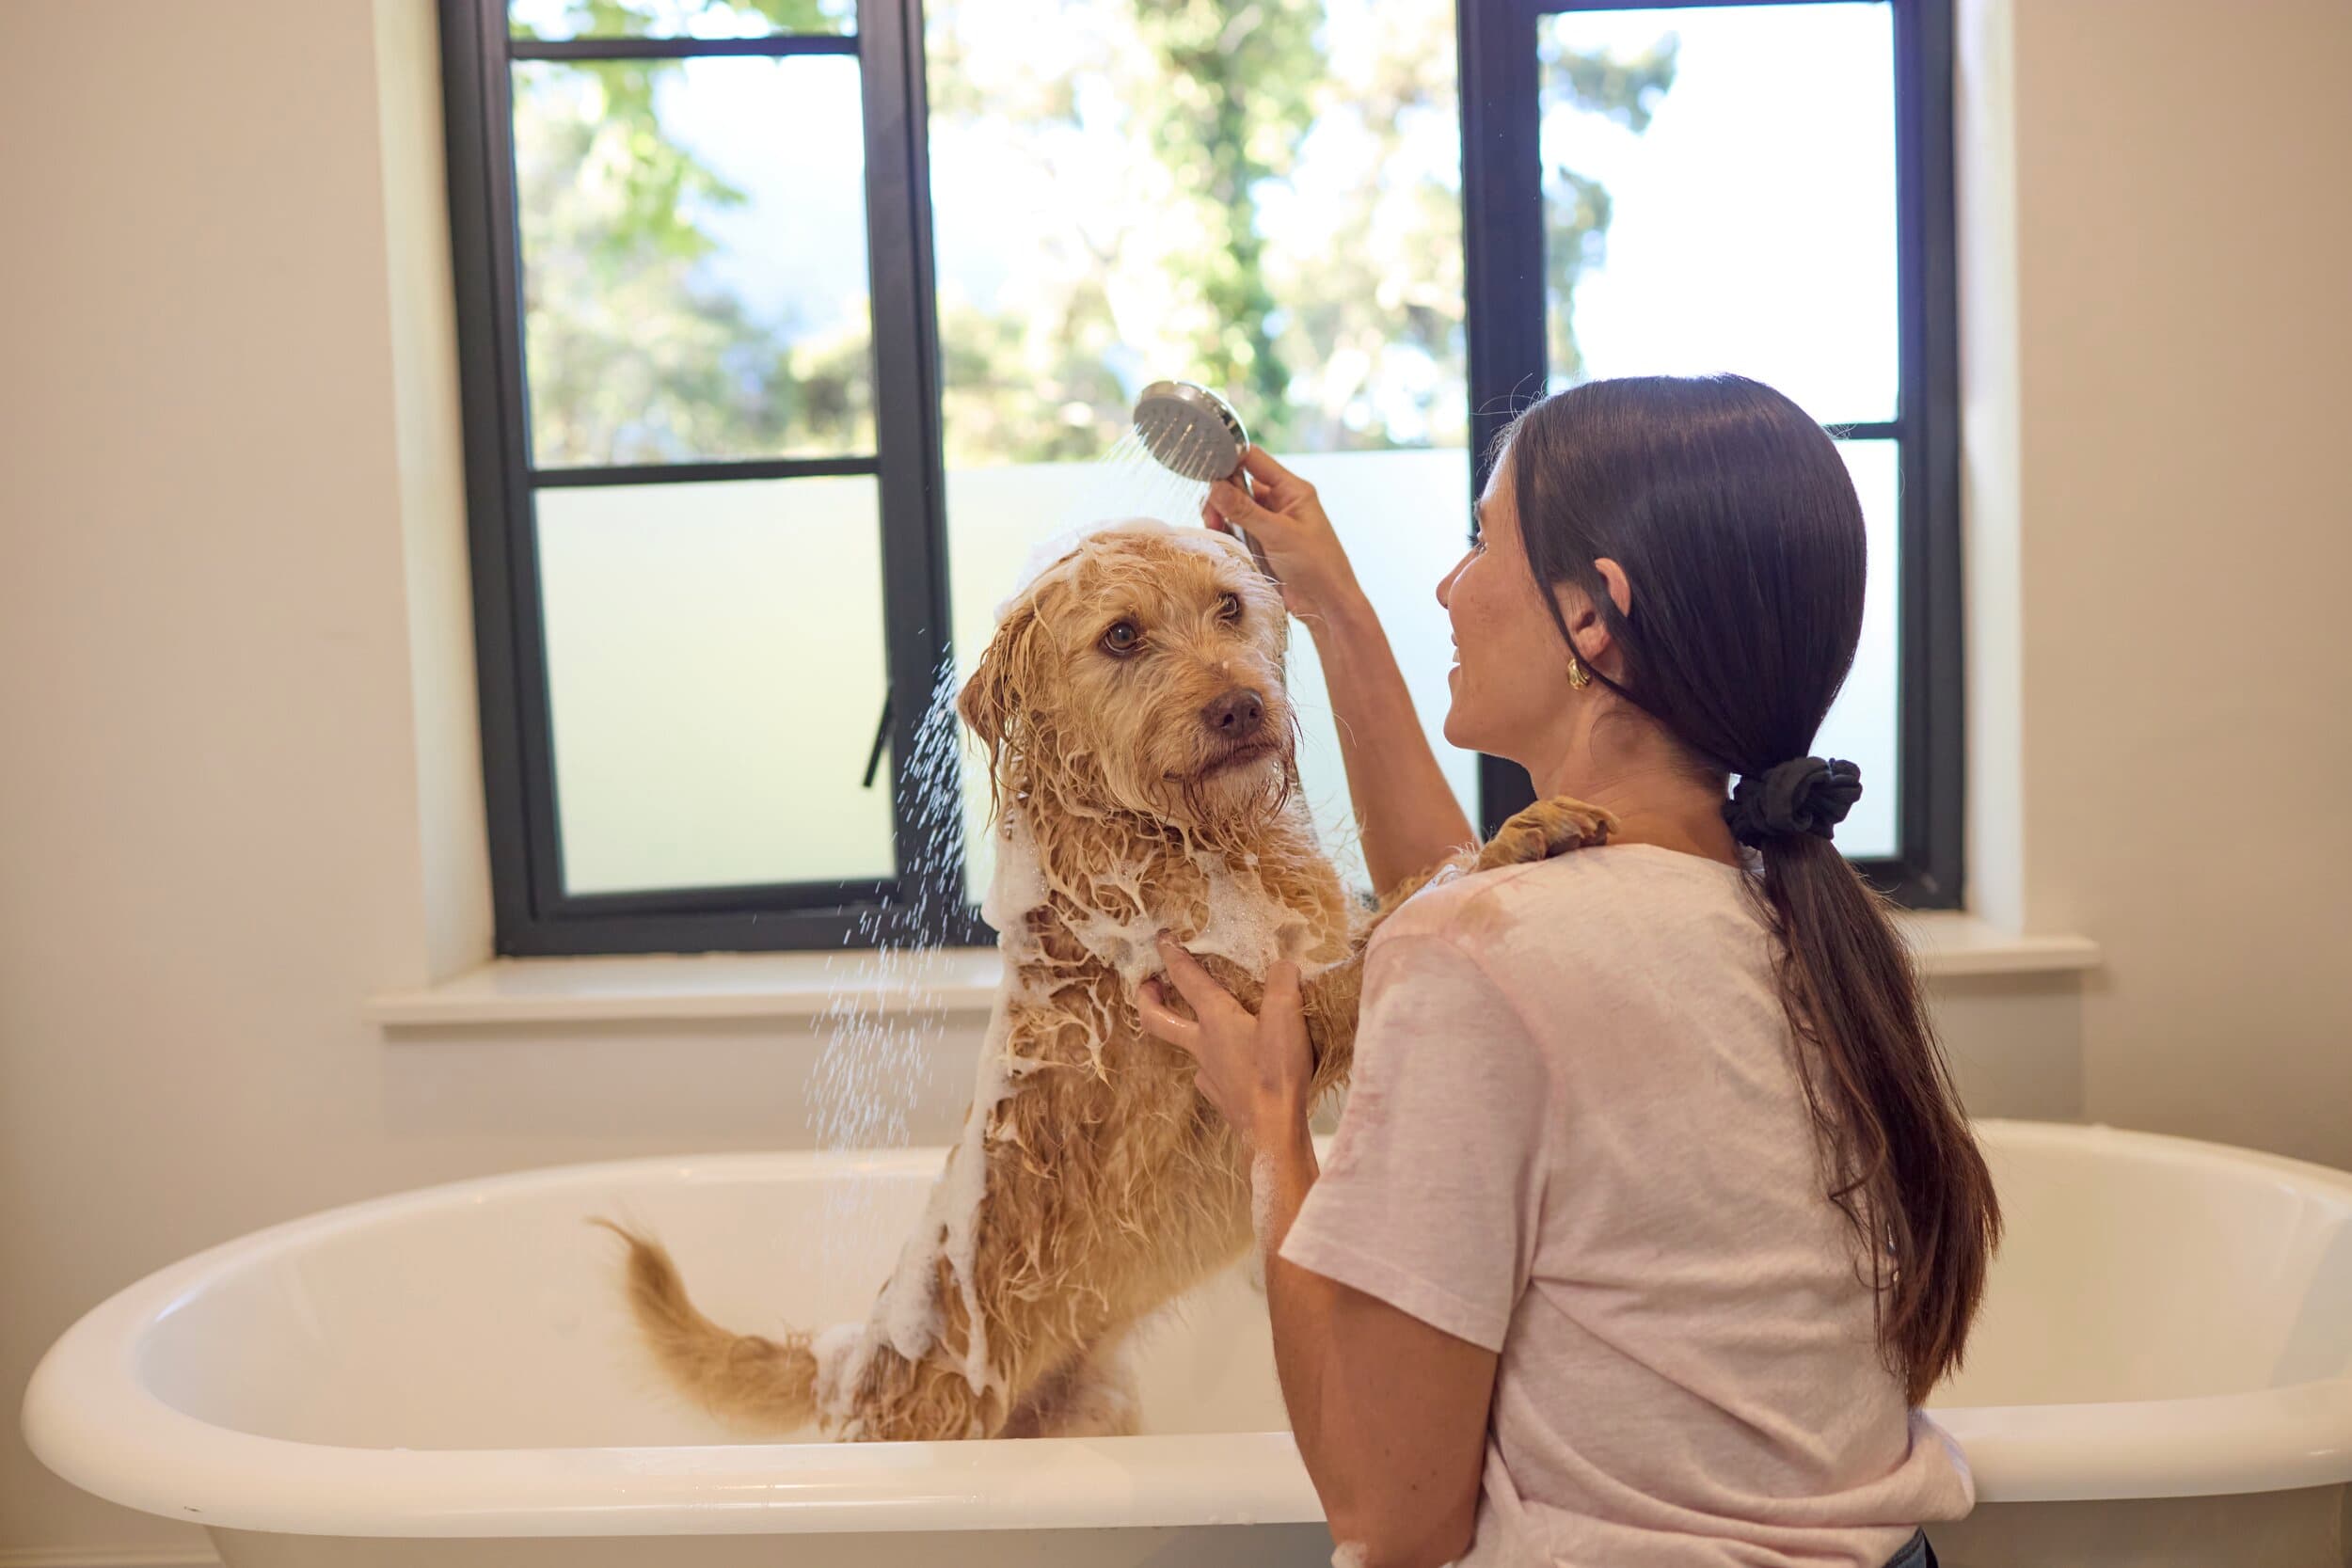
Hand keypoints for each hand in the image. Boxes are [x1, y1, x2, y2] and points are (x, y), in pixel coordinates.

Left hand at [1138, 935, 1313, 1147]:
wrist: (1272, 1131)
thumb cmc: (1275, 1072)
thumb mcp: (1286, 1016)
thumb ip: (1282, 982)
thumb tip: (1282, 963)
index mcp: (1215, 1019)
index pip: (1186, 978)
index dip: (1172, 955)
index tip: (1162, 938)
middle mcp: (1203, 1044)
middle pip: (1158, 1020)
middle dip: (1147, 999)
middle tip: (1147, 984)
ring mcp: (1207, 1072)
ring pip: (1185, 1047)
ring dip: (1184, 1031)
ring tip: (1195, 1022)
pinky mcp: (1219, 1096)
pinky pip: (1208, 1073)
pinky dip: (1212, 1063)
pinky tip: (1226, 1063)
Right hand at [1202, 447, 1363, 623]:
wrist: (1326, 605)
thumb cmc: (1316, 565)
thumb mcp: (1278, 534)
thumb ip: (1245, 510)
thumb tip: (1214, 486)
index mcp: (1291, 489)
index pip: (1254, 459)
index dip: (1230, 458)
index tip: (1206, 468)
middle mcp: (1279, 501)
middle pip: (1238, 482)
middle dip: (1220, 494)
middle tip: (1211, 514)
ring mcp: (1268, 522)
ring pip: (1233, 506)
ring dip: (1219, 513)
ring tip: (1215, 528)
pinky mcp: (1260, 542)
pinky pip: (1235, 527)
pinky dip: (1224, 530)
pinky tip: (1221, 538)